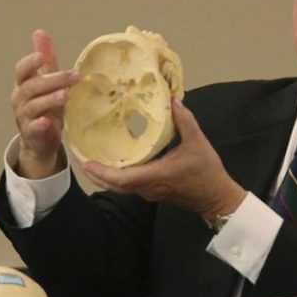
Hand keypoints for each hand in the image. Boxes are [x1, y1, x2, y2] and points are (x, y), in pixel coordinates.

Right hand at [10, 30, 79, 178]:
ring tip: (65, 96)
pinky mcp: (31, 133)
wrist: (41, 140)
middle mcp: (20, 99)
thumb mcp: (48, 81)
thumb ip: (46, 59)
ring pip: (33, 105)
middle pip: (32, 86)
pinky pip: (33, 128)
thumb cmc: (46, 107)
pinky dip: (39, 124)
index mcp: (24, 84)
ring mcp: (24, 117)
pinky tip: (47, 121)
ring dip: (49, 99)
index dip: (30, 62)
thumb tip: (39, 32)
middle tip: (74, 76)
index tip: (42, 56)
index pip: (22, 70)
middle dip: (53, 80)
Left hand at [82, 97, 246, 218]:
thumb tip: (172, 99)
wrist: (216, 197)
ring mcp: (148, 192)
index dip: (102, 171)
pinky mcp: (151, 192)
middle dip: (96, 173)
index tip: (86, 161)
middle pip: (114, 185)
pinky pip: (127, 186)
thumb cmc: (207, 171)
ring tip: (90, 158)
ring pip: (119, 187)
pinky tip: (111, 163)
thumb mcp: (197, 142)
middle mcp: (147, 187)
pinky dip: (115, 177)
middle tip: (80, 157)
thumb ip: (184, 120)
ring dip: (103, 175)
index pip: (122, 178)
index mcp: (156, 175)